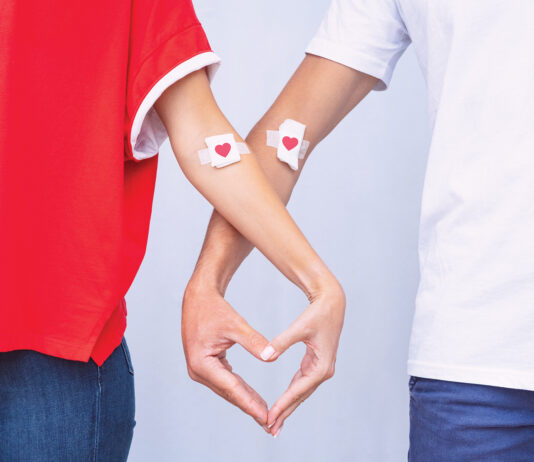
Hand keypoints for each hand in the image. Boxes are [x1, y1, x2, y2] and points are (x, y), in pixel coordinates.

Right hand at [181, 280, 270, 429]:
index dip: (250, 403)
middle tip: (270, 423)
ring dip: (245, 400)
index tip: (266, 417)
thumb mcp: (235, 324)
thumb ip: (253, 341)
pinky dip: (239, 389)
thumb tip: (270, 358)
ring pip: (227, 389)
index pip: (232, 388)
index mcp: (202, 363)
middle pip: (229, 393)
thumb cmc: (214, 309)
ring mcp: (199, 369)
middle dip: (249, 407)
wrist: (198, 297)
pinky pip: (225, 381)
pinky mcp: (204, 365)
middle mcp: (197, 371)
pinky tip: (252, 397)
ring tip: (264, 414)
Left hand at [263, 282, 345, 436]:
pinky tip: (284, 402)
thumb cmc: (317, 313)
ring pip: (301, 391)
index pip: (298, 390)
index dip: (283, 404)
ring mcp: (321, 368)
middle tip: (270, 429)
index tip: (270, 417)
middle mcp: (323, 371)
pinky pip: (302, 383)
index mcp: (321, 366)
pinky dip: (292, 393)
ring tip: (275, 421)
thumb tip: (265, 356)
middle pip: (301, 396)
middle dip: (286, 412)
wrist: (332, 303)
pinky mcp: (316, 363)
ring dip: (289, 406)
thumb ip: (282, 342)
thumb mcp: (299, 327)